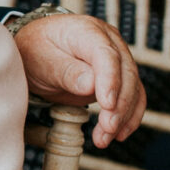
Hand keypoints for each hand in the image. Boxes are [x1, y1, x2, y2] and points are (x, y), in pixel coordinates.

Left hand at [14, 12, 143, 146]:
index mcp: (87, 31)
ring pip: (132, 87)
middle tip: (107, 128)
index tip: (107, 104)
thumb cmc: (36, 50)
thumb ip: (66, 71)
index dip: (110, 80)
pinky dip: (129, 116)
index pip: (106, 54)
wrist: (36, 51)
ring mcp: (117, 59)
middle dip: (120, 104)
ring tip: (104, 138)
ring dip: (123, 115)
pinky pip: (133, 96)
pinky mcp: (118, 77)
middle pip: (125, 72)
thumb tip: (91, 85)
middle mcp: (108, 41)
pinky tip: (118, 134)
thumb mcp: (42, 60)